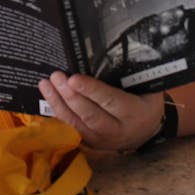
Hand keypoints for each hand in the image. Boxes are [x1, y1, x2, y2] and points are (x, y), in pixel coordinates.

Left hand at [39, 71, 164, 150]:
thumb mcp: (149, 89)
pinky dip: (57, 114)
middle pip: (89, 114)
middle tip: (56, 76)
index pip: (109, 101)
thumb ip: (133, 76)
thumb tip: (112, 51)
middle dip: (70, 95)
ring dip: (58, 104)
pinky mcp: (89, 143)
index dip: (90, 90)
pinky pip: (71, 129)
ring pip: (76, 123)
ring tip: (45, 84)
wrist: (146, 132)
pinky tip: (47, 98)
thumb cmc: (146, 103)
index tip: (73, 78)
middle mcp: (116, 130)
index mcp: (133, 113)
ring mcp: (101, 140)